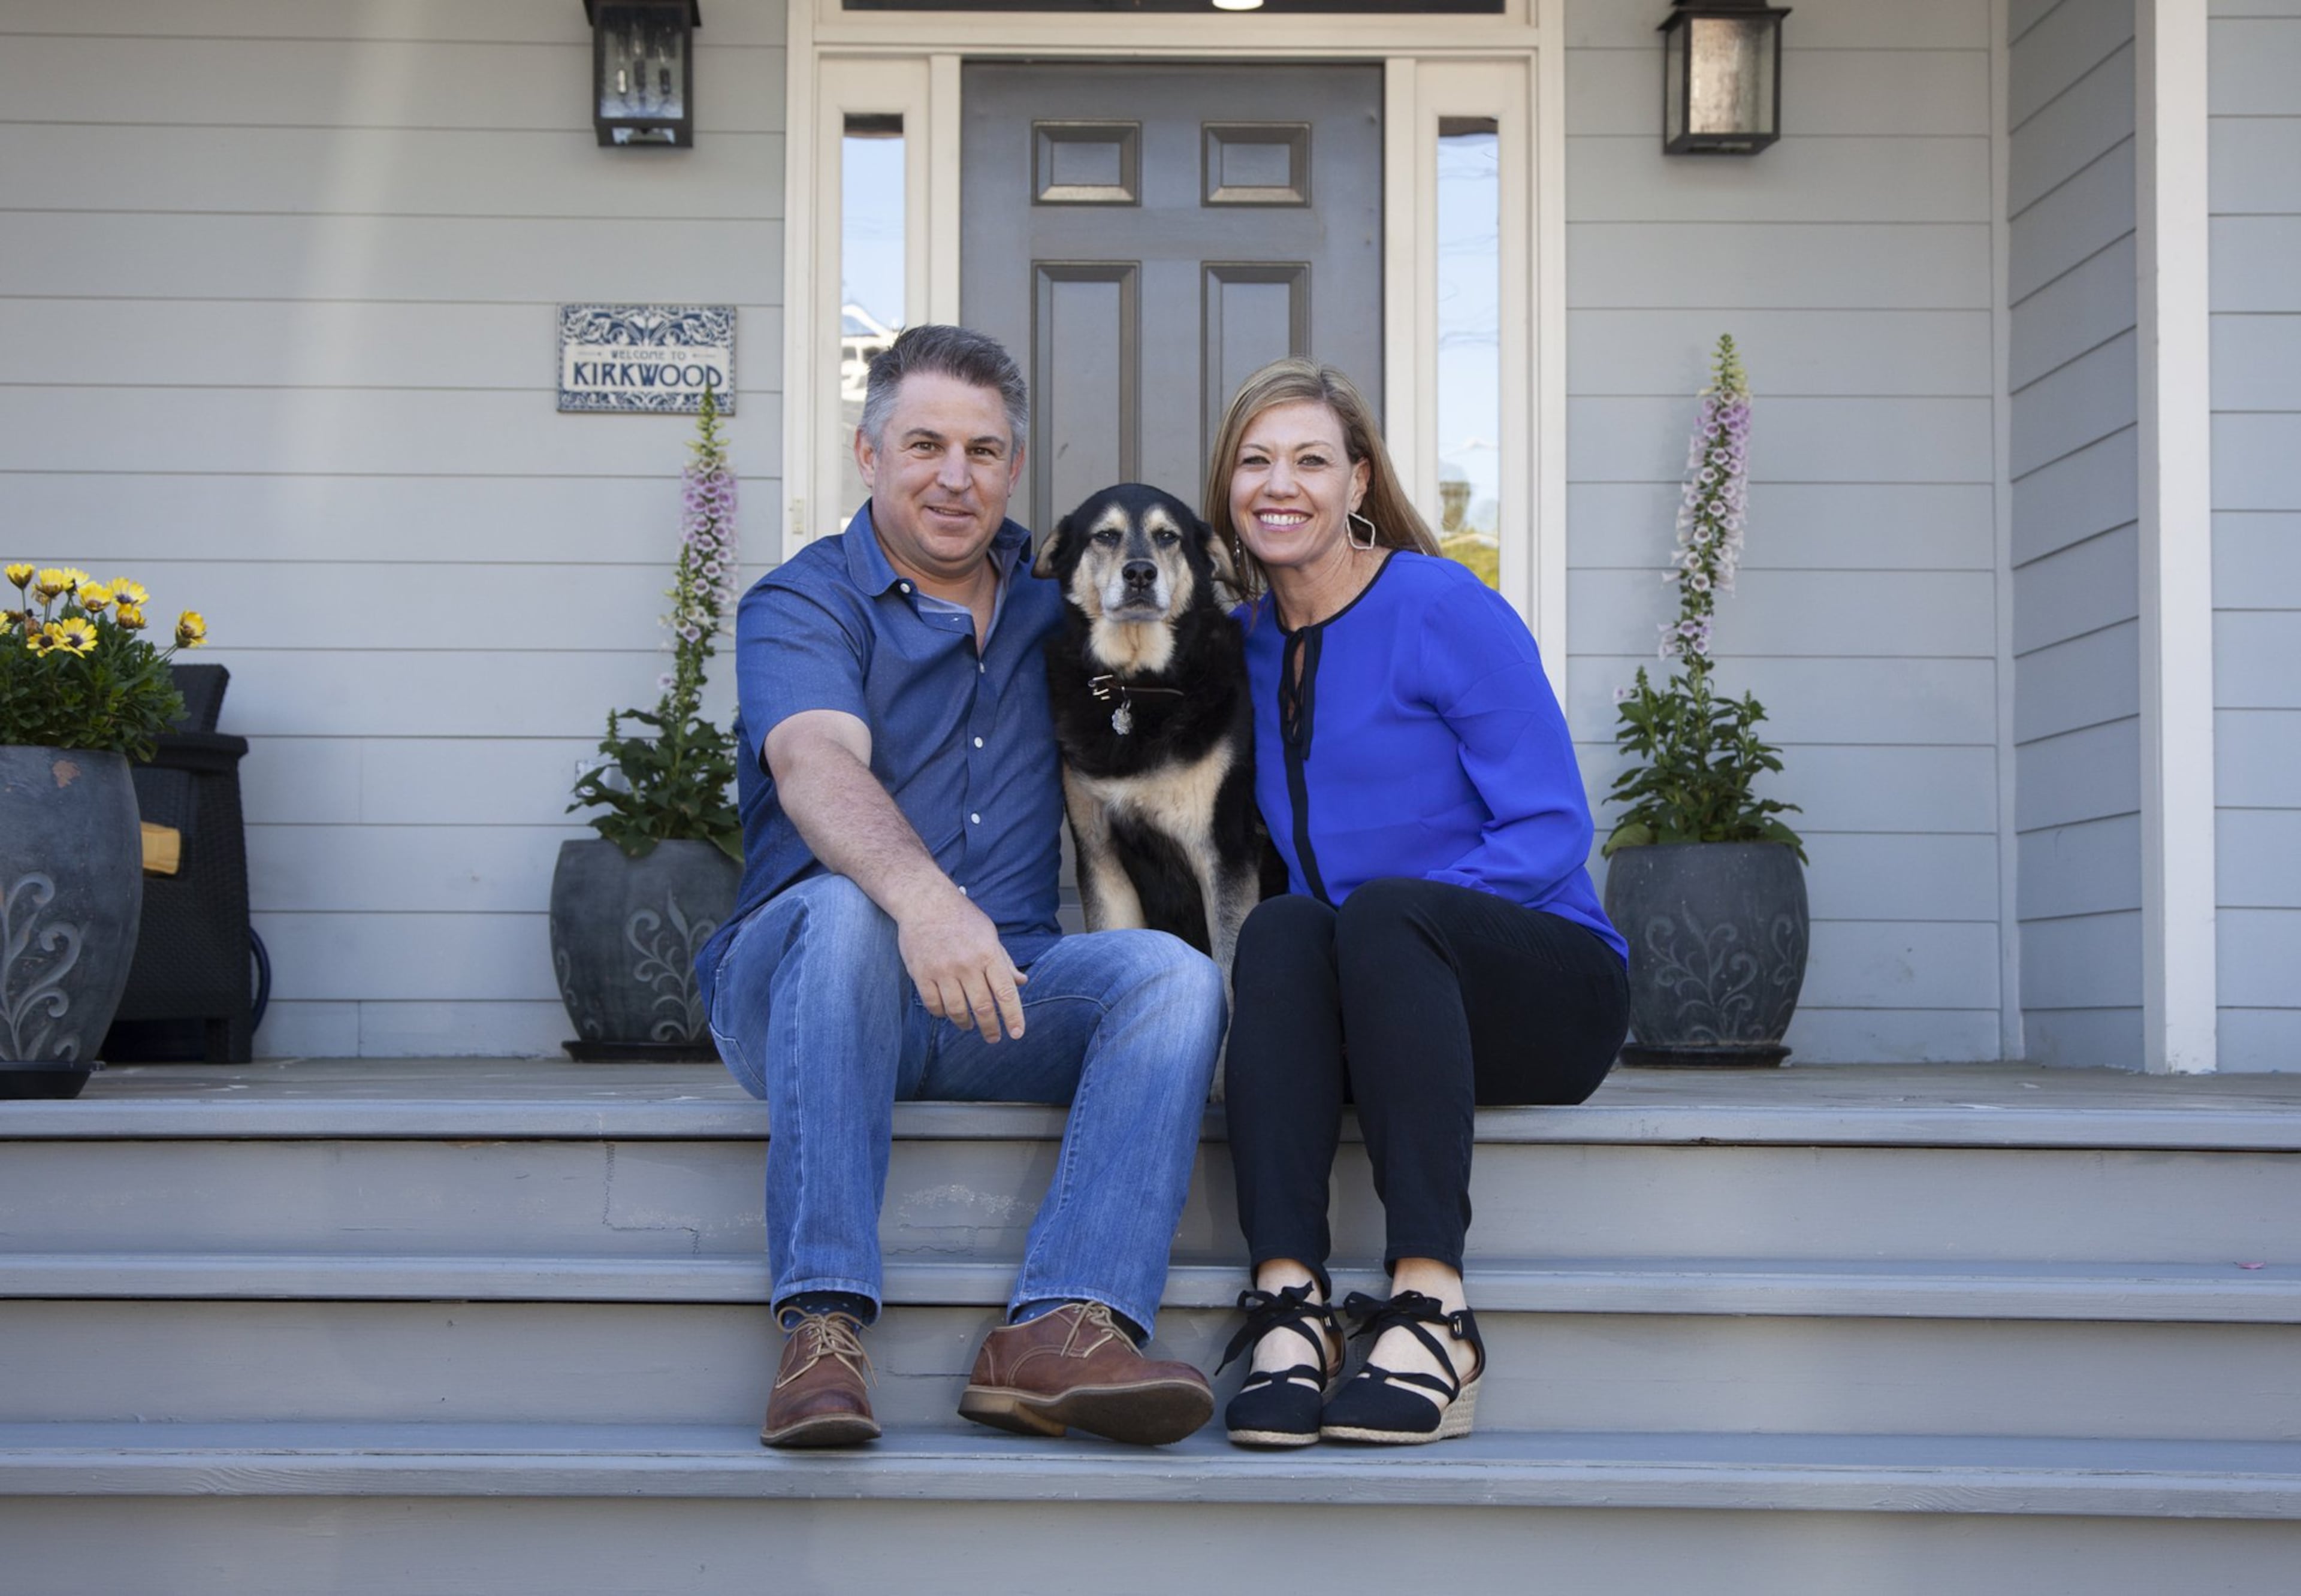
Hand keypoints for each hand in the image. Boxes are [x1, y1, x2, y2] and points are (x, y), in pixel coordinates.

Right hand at [895, 887, 1027, 1041]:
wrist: (924, 901)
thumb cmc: (961, 917)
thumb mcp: (989, 934)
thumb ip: (1003, 961)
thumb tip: (1021, 982)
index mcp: (988, 953)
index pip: (1005, 992)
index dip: (1013, 1016)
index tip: (1017, 1034)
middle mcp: (967, 964)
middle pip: (982, 1007)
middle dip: (990, 1028)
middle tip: (993, 1038)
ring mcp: (942, 970)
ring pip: (957, 1010)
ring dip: (965, 1024)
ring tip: (969, 1026)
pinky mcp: (921, 973)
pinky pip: (934, 1005)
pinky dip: (942, 1014)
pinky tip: (947, 1013)